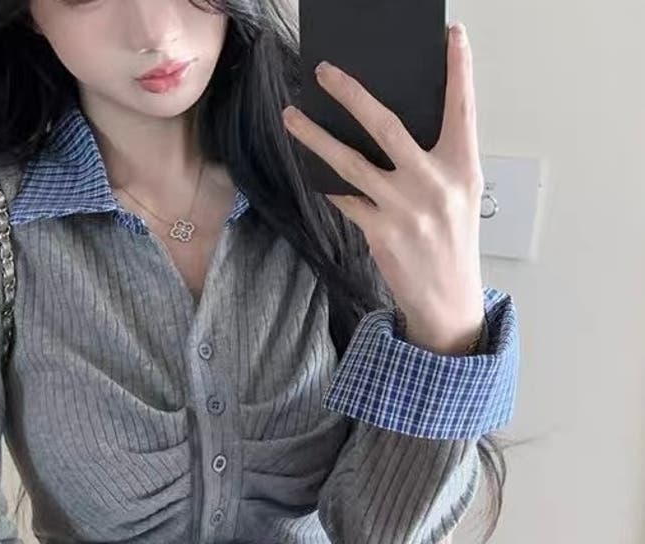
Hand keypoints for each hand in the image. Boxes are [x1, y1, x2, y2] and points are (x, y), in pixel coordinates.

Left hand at [282, 22, 485, 354]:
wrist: (447, 297)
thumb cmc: (451, 241)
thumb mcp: (458, 194)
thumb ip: (435, 160)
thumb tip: (389, 127)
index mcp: (462, 167)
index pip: (462, 108)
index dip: (458, 69)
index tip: (451, 35)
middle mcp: (434, 183)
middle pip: (387, 126)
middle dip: (352, 94)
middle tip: (325, 72)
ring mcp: (404, 209)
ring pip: (350, 162)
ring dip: (316, 137)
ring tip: (292, 116)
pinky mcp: (379, 232)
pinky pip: (345, 199)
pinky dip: (327, 183)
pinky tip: (311, 168)